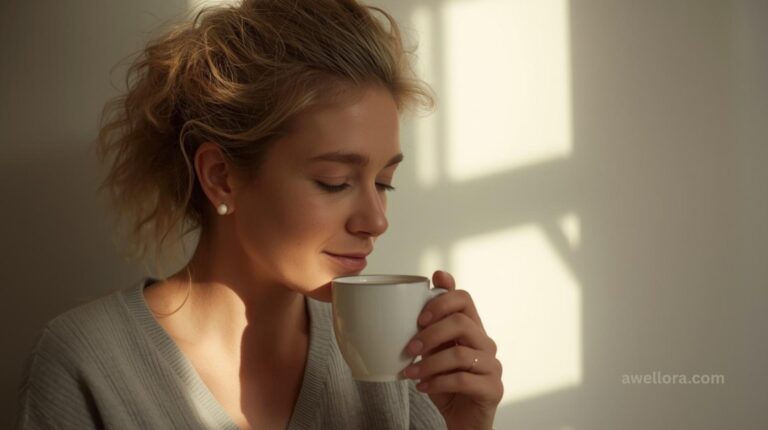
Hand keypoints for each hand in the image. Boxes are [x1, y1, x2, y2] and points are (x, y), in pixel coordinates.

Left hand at [402, 270, 502, 429]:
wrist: (463, 419)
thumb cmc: (447, 383)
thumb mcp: (434, 355)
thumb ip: (429, 333)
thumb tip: (408, 311)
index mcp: (472, 329)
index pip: (464, 299)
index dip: (442, 299)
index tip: (420, 314)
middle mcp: (485, 343)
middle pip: (461, 322)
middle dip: (430, 334)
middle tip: (410, 348)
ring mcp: (492, 365)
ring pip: (459, 354)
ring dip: (429, 364)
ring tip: (411, 372)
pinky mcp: (493, 388)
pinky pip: (463, 380)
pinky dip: (438, 383)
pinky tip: (423, 387)